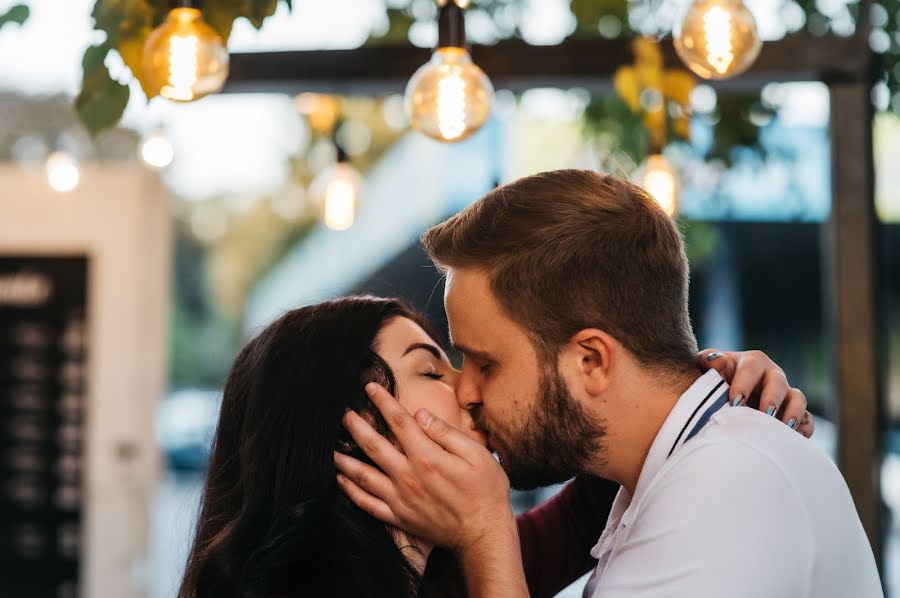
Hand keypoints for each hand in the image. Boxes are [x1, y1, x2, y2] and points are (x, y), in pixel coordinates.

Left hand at [334, 382, 515, 553]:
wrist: (483, 534)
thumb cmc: (486, 491)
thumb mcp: (476, 454)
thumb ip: (446, 433)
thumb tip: (421, 414)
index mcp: (427, 456)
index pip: (399, 422)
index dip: (382, 402)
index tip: (369, 388)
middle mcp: (408, 476)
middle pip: (372, 445)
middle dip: (354, 425)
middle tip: (341, 412)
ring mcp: (400, 498)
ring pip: (362, 475)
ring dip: (344, 458)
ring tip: (330, 445)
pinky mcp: (398, 517)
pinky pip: (367, 503)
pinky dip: (351, 491)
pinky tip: (341, 479)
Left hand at [698, 349, 814, 437]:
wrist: (721, 397)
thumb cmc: (713, 379)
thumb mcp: (706, 366)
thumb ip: (708, 361)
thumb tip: (717, 362)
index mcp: (752, 362)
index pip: (751, 368)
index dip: (745, 383)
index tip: (734, 400)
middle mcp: (772, 375)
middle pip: (778, 382)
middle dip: (772, 398)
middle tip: (764, 413)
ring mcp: (784, 395)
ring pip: (798, 398)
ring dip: (794, 412)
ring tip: (784, 426)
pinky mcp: (791, 413)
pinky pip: (806, 419)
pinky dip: (804, 427)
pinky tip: (797, 438)